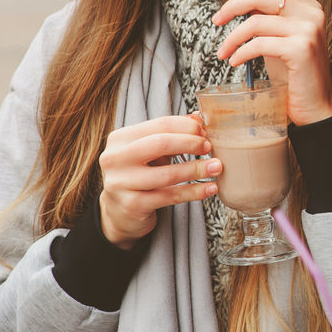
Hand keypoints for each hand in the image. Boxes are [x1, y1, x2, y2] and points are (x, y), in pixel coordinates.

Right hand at [97, 115, 221, 248]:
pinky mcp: (132, 205)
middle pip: (160, 144)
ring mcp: (121, 183)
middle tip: (209, 147)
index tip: (204, 132)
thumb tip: (199, 118)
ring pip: (168, 174)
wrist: (118, 212)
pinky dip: (194, 191)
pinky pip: (170, 197)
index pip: (160, 125)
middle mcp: (115, 159)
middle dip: (191, 143)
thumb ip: (172, 133)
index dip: (187, 127)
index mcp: (120, 138)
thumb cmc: (139, 174)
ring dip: (197, 169)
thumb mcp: (150, 151)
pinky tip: (210, 188)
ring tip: (216, 168)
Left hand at [212, 0, 331, 124]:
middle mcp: (312, 14)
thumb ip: (265, 15)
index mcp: (309, 6)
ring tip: (223, 52)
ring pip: (256, 22)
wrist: (314, 107)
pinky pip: (259, 44)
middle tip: (216, 20)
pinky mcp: (301, 49)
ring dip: (232, 38)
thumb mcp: (278, 39)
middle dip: (232, 6)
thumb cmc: (294, 74)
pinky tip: (235, 62)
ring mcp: (308, 31)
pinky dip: (241, 53)